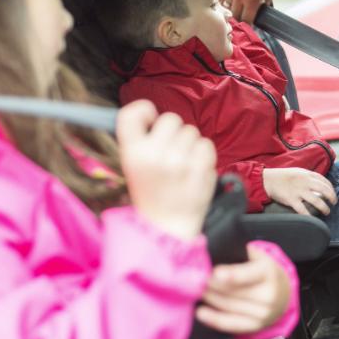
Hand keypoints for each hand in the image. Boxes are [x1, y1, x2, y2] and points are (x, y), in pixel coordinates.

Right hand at [116, 100, 216, 239]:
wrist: (166, 228)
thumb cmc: (150, 194)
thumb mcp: (132, 167)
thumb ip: (140, 140)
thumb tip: (155, 115)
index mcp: (132, 153)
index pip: (132, 113)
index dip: (144, 110)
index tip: (151, 119)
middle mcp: (155, 154)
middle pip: (171, 118)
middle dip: (173, 132)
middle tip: (169, 152)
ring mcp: (179, 161)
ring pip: (191, 131)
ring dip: (189, 144)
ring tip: (182, 164)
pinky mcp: (201, 169)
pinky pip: (206, 144)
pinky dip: (203, 154)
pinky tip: (194, 169)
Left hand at [195, 244, 291, 333]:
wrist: (282, 293)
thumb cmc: (263, 270)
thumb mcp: (257, 255)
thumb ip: (239, 251)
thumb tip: (215, 248)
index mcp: (268, 272)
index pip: (248, 273)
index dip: (232, 274)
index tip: (215, 272)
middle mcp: (268, 294)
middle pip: (233, 291)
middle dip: (211, 284)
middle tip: (195, 278)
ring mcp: (263, 313)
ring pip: (229, 306)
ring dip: (209, 298)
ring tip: (196, 290)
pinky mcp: (255, 325)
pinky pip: (231, 323)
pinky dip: (213, 318)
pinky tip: (201, 312)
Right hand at [219, 0, 285, 23]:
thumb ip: (260, 11)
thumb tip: (254, 22)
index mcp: (252, 0)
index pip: (245, 21)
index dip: (247, 25)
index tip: (247, 26)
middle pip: (234, 16)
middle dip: (239, 19)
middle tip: (242, 19)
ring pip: (226, 8)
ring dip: (231, 10)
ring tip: (237, 9)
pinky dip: (225, 2)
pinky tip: (230, 2)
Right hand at [262, 167, 336, 214]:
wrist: (267, 180)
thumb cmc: (282, 177)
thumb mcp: (297, 172)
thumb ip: (308, 177)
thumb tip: (319, 185)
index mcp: (306, 174)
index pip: (324, 181)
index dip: (331, 188)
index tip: (333, 194)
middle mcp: (304, 182)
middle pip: (324, 190)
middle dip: (332, 197)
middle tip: (334, 203)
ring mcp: (298, 191)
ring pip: (317, 201)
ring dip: (324, 208)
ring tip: (326, 211)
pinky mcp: (291, 199)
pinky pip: (303, 210)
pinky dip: (309, 215)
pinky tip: (313, 218)